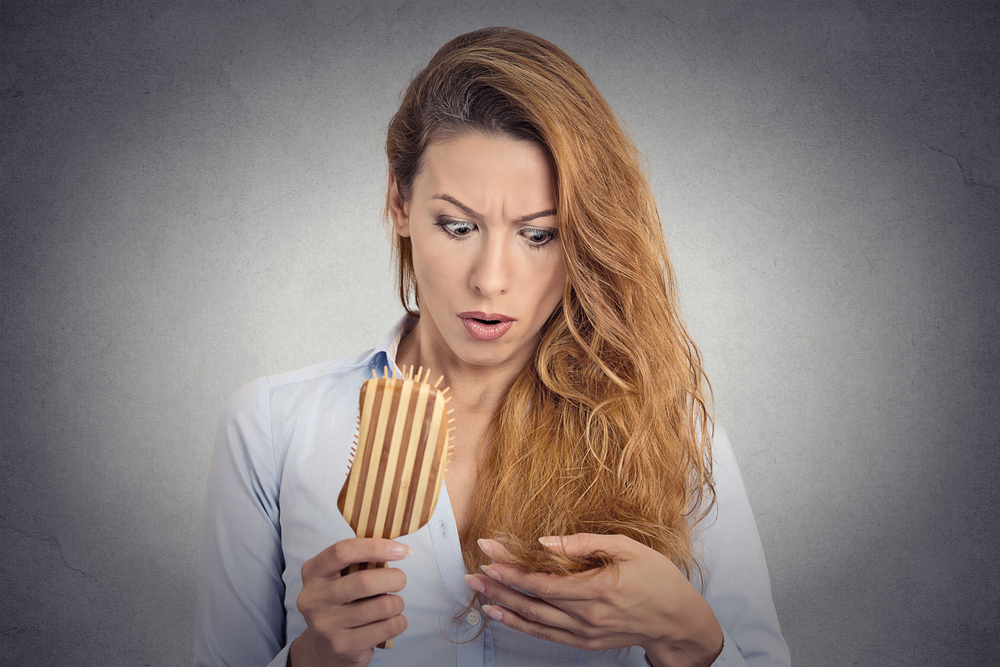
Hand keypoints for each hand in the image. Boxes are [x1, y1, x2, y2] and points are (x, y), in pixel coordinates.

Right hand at [290, 538, 411, 666]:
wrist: (325, 649)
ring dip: (397, 603)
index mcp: (313, 572)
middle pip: (364, 581)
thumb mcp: (339, 578)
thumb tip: (398, 547)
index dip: (376, 547)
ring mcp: (326, 625)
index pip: (343, 551)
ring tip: (393, 604)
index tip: (403, 550)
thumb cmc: (341, 602)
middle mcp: (313, 598)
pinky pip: (387, 628)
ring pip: (381, 607)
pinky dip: (399, 621)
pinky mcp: (342, 646)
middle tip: (401, 580)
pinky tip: (392, 621)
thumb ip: (360, 561)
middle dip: (394, 578)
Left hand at [463, 534, 722, 666]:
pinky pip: (546, 635)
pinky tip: (501, 615)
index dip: (512, 570)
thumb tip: (547, 541)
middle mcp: (587, 617)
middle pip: (531, 602)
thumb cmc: (658, 579)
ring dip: (503, 607)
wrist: (678, 621)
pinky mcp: (586, 642)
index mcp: (596, 590)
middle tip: (471, 575)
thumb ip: (586, 543)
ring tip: (477, 593)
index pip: (542, 582)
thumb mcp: (628, 548)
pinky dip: (520, 626)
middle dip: (498, 587)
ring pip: (534, 622)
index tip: (489, 555)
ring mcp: (585, 633)